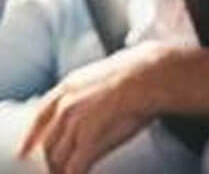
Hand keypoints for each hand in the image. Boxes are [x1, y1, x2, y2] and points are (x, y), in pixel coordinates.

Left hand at [17, 43, 168, 173]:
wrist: (154, 73)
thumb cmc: (139, 74)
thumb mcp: (104, 77)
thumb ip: (87, 94)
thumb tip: (83, 110)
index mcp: (68, 86)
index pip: (39, 117)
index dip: (32, 136)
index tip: (26, 150)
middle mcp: (66, 104)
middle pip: (48, 142)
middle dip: (52, 159)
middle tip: (58, 169)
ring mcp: (75, 120)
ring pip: (58, 157)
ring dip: (62, 169)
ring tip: (71, 173)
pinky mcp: (88, 136)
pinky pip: (75, 166)